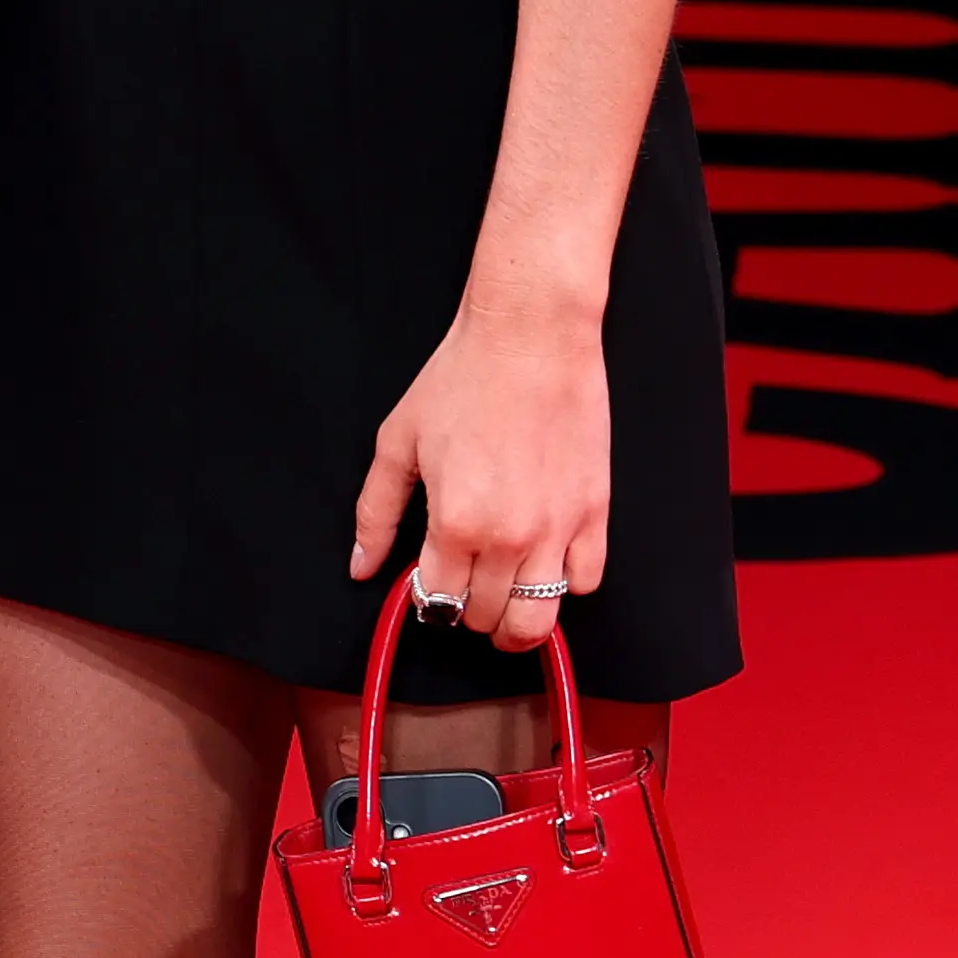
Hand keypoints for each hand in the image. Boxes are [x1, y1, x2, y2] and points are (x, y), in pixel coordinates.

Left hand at [350, 295, 608, 657]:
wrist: (530, 337)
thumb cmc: (464, 378)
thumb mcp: (399, 441)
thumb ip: (376, 511)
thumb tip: (362, 564)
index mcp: (456, 523)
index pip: (439, 602)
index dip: (427, 599)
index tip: (427, 583)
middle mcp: (509, 538)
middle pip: (486, 617)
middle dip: (467, 609)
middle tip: (462, 580)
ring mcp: (557, 530)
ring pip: (538, 620)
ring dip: (515, 620)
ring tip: (503, 601)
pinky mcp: (595, 513)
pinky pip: (586, 582)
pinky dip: (565, 585)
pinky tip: (545, 564)